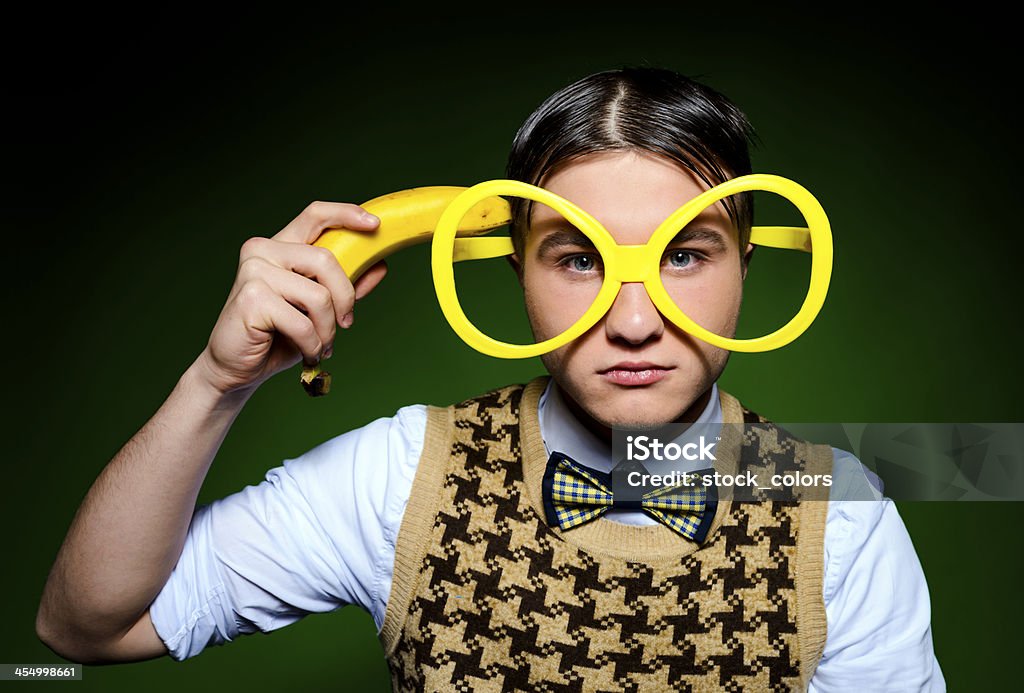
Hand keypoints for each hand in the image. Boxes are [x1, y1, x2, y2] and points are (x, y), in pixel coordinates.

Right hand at [196, 201, 387, 396]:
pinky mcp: (251, 299)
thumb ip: (345, 285)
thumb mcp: (319, 309)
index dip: (347, 214)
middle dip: (345, 297)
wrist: (238, 368)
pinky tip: (306, 353)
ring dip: (327, 329)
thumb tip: (380, 264)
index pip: (315, 215)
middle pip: (326, 259)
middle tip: (345, 324)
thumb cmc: (277, 336)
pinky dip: (312, 344)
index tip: (375, 225)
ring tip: (320, 345)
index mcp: (281, 246)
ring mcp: (254, 271)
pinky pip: (303, 323)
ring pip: (319, 296)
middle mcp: (263, 250)